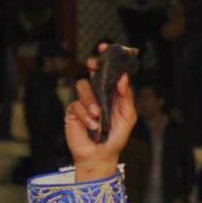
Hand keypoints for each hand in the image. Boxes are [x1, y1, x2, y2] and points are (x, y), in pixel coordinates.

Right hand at [66, 44, 136, 181]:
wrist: (101, 155)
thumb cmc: (116, 137)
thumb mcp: (128, 117)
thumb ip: (126, 97)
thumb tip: (123, 77)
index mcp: (113, 93)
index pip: (110, 71)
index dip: (107, 58)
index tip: (105, 47)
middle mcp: (98, 94)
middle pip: (93, 71)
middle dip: (93, 65)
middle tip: (94, 65)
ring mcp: (84, 101)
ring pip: (83, 86)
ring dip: (91, 101)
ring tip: (98, 116)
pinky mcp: (73, 110)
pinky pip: (77, 105)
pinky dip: (86, 116)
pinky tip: (92, 127)